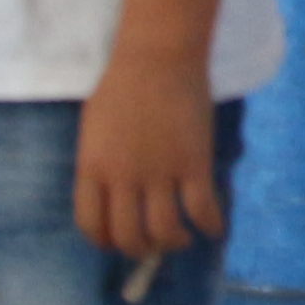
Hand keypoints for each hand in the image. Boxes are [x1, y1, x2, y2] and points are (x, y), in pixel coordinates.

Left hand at [75, 56, 225, 268]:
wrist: (159, 54)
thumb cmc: (124, 84)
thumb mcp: (95, 128)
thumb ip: (100, 163)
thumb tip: (113, 197)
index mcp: (92, 167)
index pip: (90, 224)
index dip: (104, 242)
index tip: (116, 244)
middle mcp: (122, 177)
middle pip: (127, 236)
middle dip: (140, 250)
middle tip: (152, 246)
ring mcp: (159, 172)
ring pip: (164, 231)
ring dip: (173, 243)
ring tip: (181, 239)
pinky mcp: (193, 163)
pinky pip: (202, 210)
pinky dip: (210, 227)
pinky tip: (214, 229)